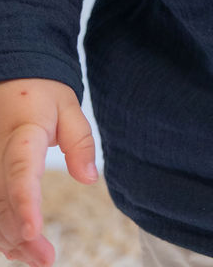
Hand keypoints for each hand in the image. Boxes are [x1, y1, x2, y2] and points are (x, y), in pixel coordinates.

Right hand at [0, 78, 97, 266]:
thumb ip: (80, 141)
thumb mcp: (68, 106)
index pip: (21, 172)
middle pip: (3, 201)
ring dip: (10, 238)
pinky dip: (1, 229)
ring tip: (38, 258)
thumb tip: (89, 179)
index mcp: (22, 135)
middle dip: (22, 235)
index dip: (25, 203)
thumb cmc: (43, 95)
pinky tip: (18, 246)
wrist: (13, 79)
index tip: (34, 230)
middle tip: (46, 259)